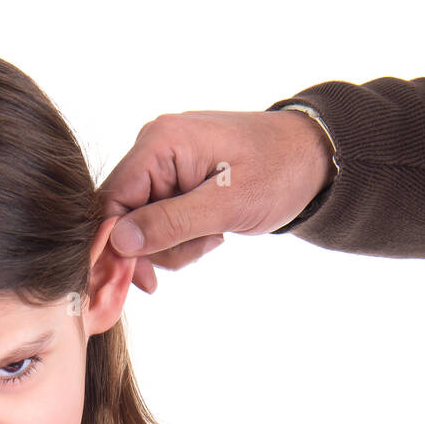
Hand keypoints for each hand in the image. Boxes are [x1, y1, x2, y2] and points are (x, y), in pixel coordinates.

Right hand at [97, 109, 335, 292]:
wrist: (312, 159)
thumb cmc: (277, 172)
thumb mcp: (226, 204)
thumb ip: (170, 223)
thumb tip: (119, 242)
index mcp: (160, 142)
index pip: (112, 200)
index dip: (117, 245)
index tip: (141, 281)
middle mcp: (154, 148)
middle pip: (125, 218)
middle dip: (159, 247)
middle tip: (204, 245)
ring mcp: (164, 165)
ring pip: (143, 227)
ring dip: (177, 246)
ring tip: (215, 235)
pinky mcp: (175, 182)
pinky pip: (161, 223)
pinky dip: (184, 238)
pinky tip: (213, 231)